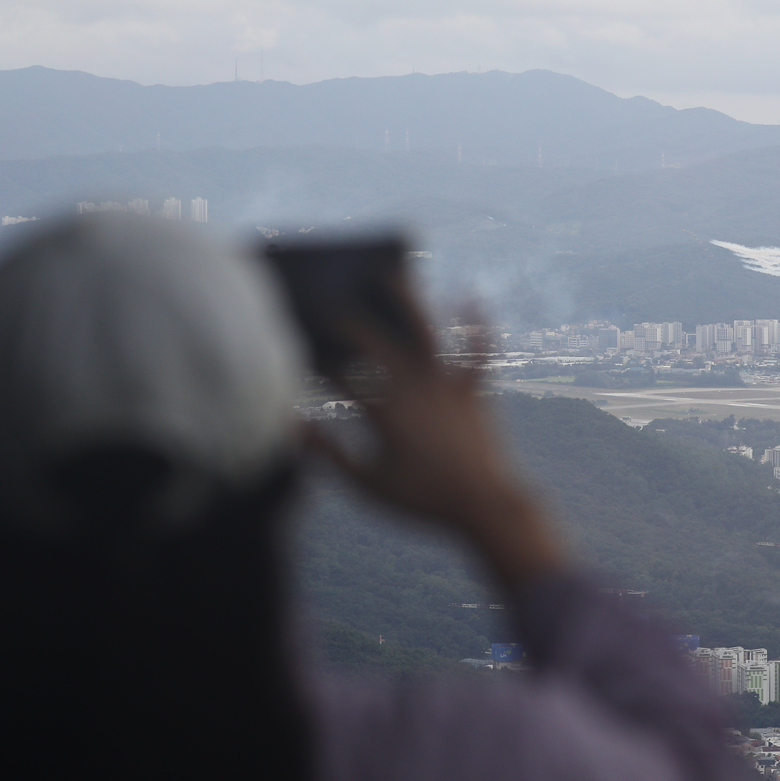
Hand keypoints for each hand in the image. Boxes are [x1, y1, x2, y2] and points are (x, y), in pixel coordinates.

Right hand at [306, 302, 567, 590]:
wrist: (485, 507)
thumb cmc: (422, 501)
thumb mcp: (368, 486)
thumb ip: (328, 455)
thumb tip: (294, 427)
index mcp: (385, 414)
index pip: (340, 378)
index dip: (316, 365)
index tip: (299, 356)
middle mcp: (416, 390)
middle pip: (376, 343)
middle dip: (347, 323)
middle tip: (328, 308)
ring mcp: (448, 386)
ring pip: (427, 331)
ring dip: (408, 299)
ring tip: (391, 272)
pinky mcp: (475, 390)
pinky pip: (479, 349)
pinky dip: (476, 322)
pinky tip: (468, 294)